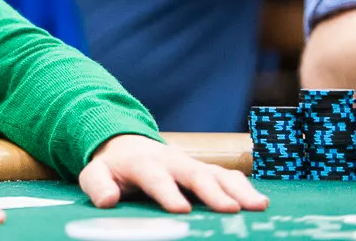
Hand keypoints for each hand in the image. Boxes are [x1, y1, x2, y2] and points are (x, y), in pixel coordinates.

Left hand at [80, 135, 268, 213]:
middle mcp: (172, 161)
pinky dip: (244, 187)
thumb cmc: (114, 168)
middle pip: (194, 174)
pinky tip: (260, 202)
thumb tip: (107, 200)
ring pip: (217, 174)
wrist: (127, 145)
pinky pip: (228, 176)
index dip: (167, 193)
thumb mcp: (96, 173)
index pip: (155, 178)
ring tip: (257, 206)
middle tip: (230, 209)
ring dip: (238, 190)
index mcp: (143, 163)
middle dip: (212, 192)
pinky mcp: (206, 171)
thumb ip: (98, 185)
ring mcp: (192, 165)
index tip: (180, 209)